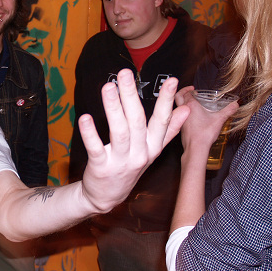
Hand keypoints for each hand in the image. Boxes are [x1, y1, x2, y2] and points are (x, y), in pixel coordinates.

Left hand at [77, 69, 189, 213]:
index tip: (173, 80)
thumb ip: (169, 130)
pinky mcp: (101, 168)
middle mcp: (139, 154)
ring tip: (108, 87)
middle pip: (138, 122)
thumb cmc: (129, 167)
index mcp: (152, 147)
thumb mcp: (152, 150)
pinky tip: (85, 118)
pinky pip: (96, 148)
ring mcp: (120, 162)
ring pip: (120, 132)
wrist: (107, 197)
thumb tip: (186, 110)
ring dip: (113, 108)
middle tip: (125, 73)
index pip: (162, 121)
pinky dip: (90, 134)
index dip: (167, 100)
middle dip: (131, 96)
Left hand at [175, 86, 238, 158]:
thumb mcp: (220, 119)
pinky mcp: (182, 127)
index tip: (194, 88)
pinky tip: (194, 117)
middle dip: (183, 92)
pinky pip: (181, 117)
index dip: (188, 89)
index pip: (185, 92)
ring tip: (193, 104)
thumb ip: (228, 110)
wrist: (196, 148)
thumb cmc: (204, 133)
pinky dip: (185, 113)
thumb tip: (235, 104)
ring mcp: (181, 120)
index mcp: (191, 105)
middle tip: (189, 91)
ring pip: (178, 107)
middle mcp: (183, 111)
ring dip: (184, 103)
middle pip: (178, 97)